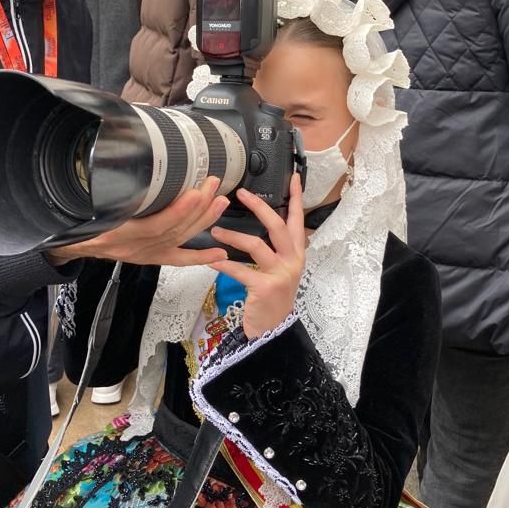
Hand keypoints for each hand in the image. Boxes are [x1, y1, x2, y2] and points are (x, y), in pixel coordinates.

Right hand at [45, 177, 229, 266]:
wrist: (72, 243)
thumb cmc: (79, 219)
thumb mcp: (87, 201)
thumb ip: (109, 186)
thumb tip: (126, 154)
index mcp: (119, 233)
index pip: (155, 225)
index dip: (178, 211)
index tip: (196, 192)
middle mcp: (135, 247)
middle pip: (174, 230)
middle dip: (198, 207)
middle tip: (213, 185)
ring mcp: (145, 254)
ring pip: (180, 239)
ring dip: (204, 220)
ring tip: (221, 203)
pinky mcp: (151, 259)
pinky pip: (179, 260)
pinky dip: (200, 256)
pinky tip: (219, 254)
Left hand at [209, 173, 305, 339]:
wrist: (274, 330)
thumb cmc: (273, 297)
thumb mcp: (280, 270)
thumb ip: (275, 249)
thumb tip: (261, 223)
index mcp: (296, 253)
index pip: (297, 220)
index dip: (296, 198)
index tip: (294, 178)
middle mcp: (292, 260)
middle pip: (277, 225)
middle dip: (259, 206)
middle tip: (241, 193)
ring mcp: (280, 274)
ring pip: (256, 245)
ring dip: (233, 235)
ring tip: (214, 230)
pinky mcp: (265, 287)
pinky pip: (241, 270)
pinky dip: (224, 264)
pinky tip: (210, 260)